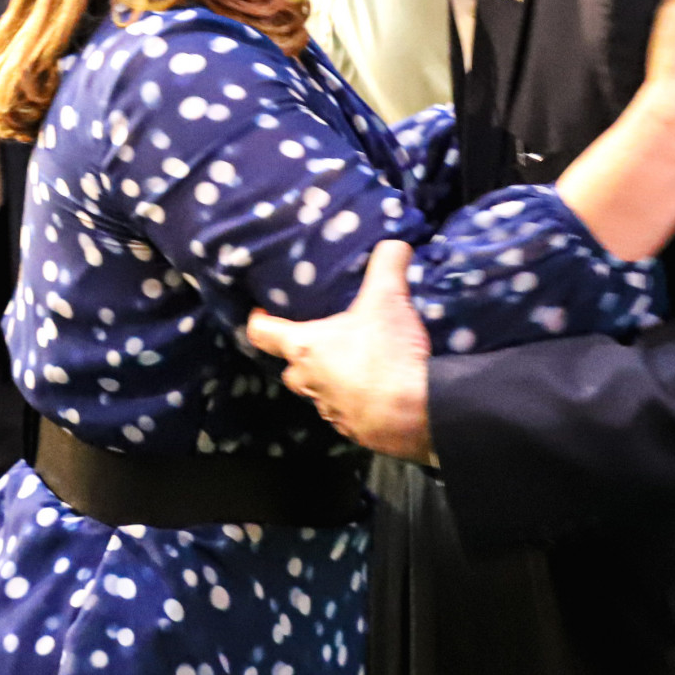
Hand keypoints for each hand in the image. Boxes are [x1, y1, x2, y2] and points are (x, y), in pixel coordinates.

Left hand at [247, 240, 434, 462]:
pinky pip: (346, 414)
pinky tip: (377, 393)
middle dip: (300, 355)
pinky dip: (355, 403)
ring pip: (319, 393)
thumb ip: (387, 265)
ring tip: (353, 364)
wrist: (414, 411)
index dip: (259, 320)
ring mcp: (331, 410)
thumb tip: (395, 243)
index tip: (262, 311)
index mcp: (306, 348)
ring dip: (329, 380)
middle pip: (291, 369)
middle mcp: (311, 382)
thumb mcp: (388, 299)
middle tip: (320, 339)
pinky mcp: (354, 431)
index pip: (263, 333)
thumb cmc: (386, 352)